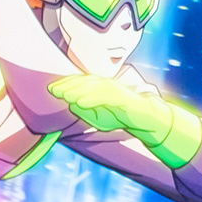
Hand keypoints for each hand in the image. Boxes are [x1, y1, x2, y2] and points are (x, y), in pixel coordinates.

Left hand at [51, 72, 200, 169]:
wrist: (149, 121)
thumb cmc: (123, 117)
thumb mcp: (99, 117)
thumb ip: (86, 111)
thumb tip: (72, 104)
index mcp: (102, 88)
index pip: (83, 82)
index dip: (67, 83)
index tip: (52, 89)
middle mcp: (109, 85)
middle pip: (86, 80)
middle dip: (69, 84)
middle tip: (53, 90)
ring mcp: (117, 89)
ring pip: (95, 85)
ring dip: (78, 89)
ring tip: (64, 95)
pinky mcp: (124, 97)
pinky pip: (106, 95)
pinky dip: (91, 98)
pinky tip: (79, 102)